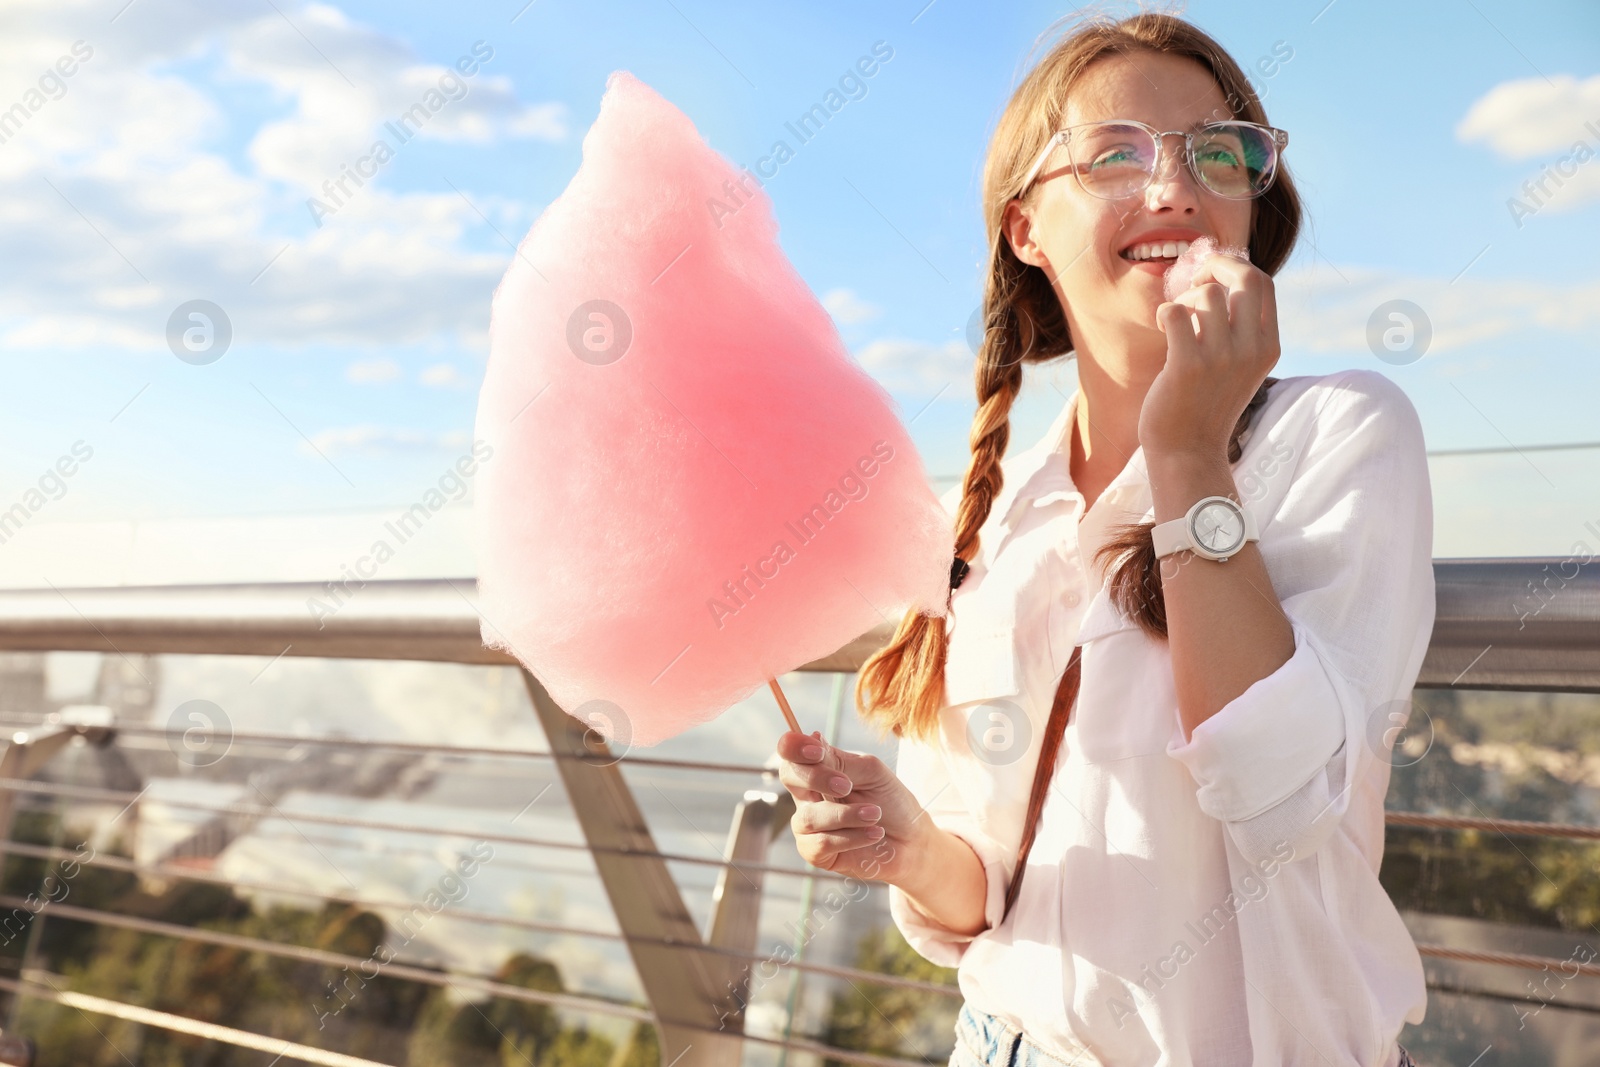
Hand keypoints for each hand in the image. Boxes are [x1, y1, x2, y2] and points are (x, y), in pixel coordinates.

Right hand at [774, 730, 926, 882]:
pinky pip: (821, 842)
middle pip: (788, 776)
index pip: (791, 751)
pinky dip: (851, 837)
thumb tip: (812, 738)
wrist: (911, 840)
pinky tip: (874, 833)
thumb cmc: (890, 801)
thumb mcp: (870, 772)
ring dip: (846, 815)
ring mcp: (807, 824)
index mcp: (818, 769)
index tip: (817, 752)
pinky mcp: (814, 852)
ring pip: (810, 816)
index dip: (795, 747)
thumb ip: (840, 760)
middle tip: (847, 785)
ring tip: (875, 814)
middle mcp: (806, 795)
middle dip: (816, 778)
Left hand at [1141, 252, 1279, 462]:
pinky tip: (1162, 330)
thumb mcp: (1239, 366)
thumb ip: (1239, 328)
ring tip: (1177, 323)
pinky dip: (1164, 313)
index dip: (1235, 267)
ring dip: (1184, 299)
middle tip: (1192, 282)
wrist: (1187, 451)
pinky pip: (1173, 312)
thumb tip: (1215, 278)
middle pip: (1245, 277)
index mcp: (1268, 346)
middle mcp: (1251, 349)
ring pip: (1206, 294)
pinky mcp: (1188, 366)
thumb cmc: (1205, 403)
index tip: (1211, 276)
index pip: (1264, 283)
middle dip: (1214, 267)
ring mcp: (1222, 358)